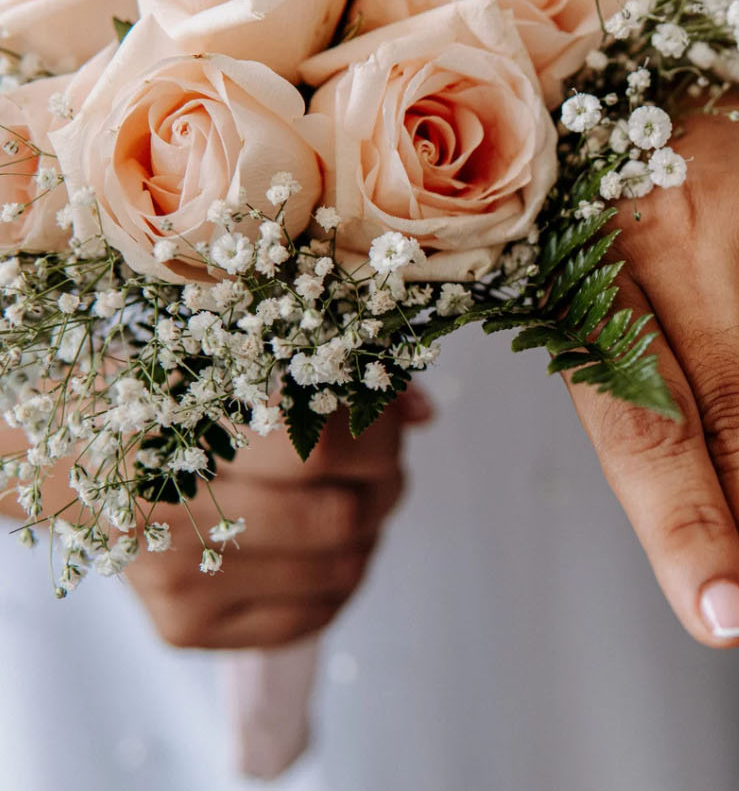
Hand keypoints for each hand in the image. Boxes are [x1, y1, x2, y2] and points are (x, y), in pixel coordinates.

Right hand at [124, 389, 430, 648]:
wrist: (66, 461)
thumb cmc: (168, 398)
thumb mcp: (237, 359)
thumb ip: (335, 375)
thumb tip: (424, 412)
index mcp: (185, 428)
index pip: (327, 450)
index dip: (380, 433)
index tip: (381, 414)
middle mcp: (173, 511)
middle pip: (343, 517)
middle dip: (385, 484)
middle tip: (377, 464)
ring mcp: (176, 576)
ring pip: (339, 571)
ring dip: (368, 534)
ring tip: (347, 501)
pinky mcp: (182, 627)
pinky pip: (308, 620)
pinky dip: (340, 583)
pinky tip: (321, 547)